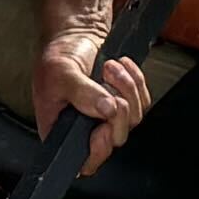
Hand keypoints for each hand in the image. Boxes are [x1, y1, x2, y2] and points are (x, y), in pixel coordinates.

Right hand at [30, 12, 151, 162]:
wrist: (71, 37)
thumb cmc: (55, 59)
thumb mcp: (61, 75)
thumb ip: (82, 93)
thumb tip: (106, 108)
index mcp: (63, 133)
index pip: (86, 161)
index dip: (99, 149)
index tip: (103, 127)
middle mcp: (86, 130)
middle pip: (116, 138)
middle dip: (117, 109)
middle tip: (105, 83)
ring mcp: (107, 117)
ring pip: (133, 118)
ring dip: (126, 88)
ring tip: (108, 67)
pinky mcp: (124, 101)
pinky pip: (142, 100)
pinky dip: (135, 79)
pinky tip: (120, 65)